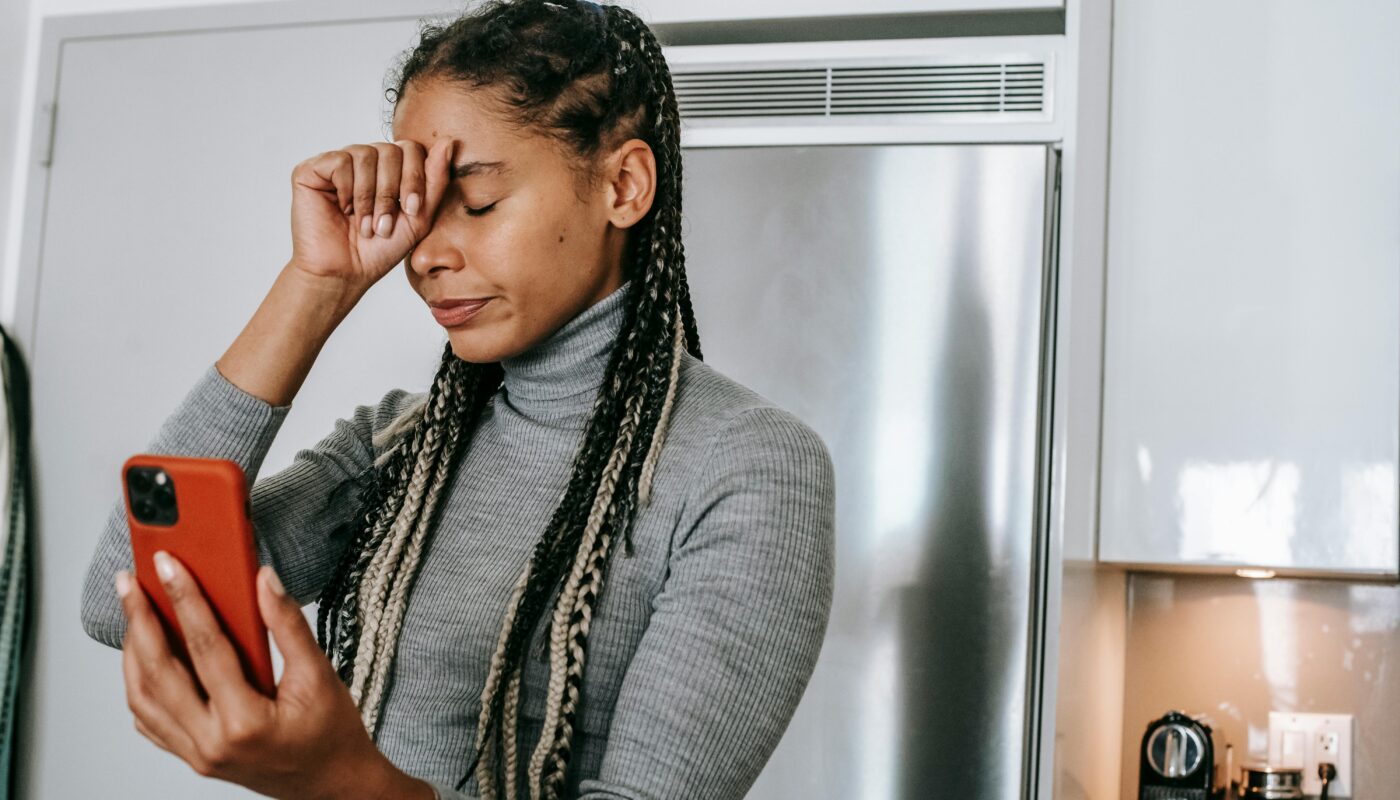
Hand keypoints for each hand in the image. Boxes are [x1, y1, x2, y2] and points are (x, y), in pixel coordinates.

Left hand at [115, 553, 433, 799]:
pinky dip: (140, 685)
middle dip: (139, 622)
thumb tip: (264, 580)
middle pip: (158, 674)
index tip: (169, 567)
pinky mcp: (193, 756)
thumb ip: (288, 625)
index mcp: (245, 721)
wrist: (332, 783)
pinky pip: (150, 721)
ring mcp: (197, 753)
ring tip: (133, 614)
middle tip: (130, 584)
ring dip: (132, 653)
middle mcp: (211, 742)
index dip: (185, 600)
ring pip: (143, 699)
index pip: (205, 648)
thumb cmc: (330, 734)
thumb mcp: (319, 675)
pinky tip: (143, 658)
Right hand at [288, 137, 454, 293]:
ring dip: (369, 196)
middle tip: (384, 225)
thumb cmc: (381, 249)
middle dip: (391, 191)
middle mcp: (364, 161)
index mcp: (389, 169)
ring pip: (365, 154)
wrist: (346, 272)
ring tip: (365, 224)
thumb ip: (435, 180)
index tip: (411, 211)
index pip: (411, 149)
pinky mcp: (312, 169)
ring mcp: (338, 163)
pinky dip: (346, 189)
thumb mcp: (419, 216)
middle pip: (390, 150)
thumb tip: (448, 141)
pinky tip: (342, 209)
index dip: (415, 178)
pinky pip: (340, 160)